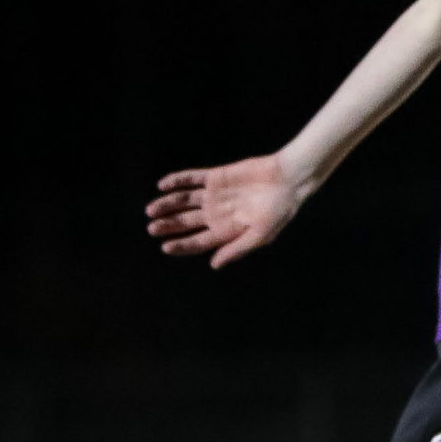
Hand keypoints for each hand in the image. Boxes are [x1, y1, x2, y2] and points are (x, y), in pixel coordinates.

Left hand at [144, 154, 303, 267]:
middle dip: (168, 225)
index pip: (198, 241)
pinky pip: (192, 178)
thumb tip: (214, 265)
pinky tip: (163, 185)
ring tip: (151, 210)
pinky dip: (177, 181)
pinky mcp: (216, 177)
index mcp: (227, 230)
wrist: (289, 180)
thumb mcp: (260, 235)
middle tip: (152, 228)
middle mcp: (217, 213)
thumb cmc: (279, 210)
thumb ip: (236, 249)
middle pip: (186, 222)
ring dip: (167, 204)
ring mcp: (215, 195)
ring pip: (184, 201)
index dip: (181, 245)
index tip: (164, 247)